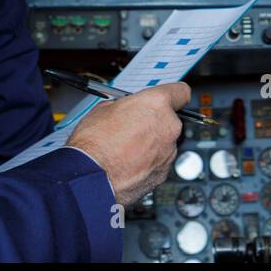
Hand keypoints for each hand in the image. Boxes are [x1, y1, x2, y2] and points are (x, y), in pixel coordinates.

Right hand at [65, 82, 188, 205]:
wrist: (90, 179)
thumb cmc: (94, 144)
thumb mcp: (104, 108)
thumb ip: (127, 105)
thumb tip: (129, 108)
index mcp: (157, 104)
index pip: (181, 92)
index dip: (172, 95)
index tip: (167, 99)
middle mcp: (169, 127)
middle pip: (170, 119)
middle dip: (154, 122)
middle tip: (133, 126)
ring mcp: (168, 152)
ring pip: (164, 143)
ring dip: (150, 144)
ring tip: (125, 149)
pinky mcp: (163, 174)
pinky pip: (158, 162)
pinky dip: (147, 162)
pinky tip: (127, 163)